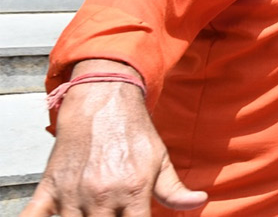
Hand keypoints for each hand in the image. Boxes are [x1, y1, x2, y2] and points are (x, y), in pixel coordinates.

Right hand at [22, 77, 206, 215]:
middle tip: (113, 216)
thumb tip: (200, 202)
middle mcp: (101, 195)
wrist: (102, 101)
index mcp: (133, 191)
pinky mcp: (49, 187)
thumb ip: (175, 189)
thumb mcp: (160, 159)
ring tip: (93, 214)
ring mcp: (72, 193)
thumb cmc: (133, 132)